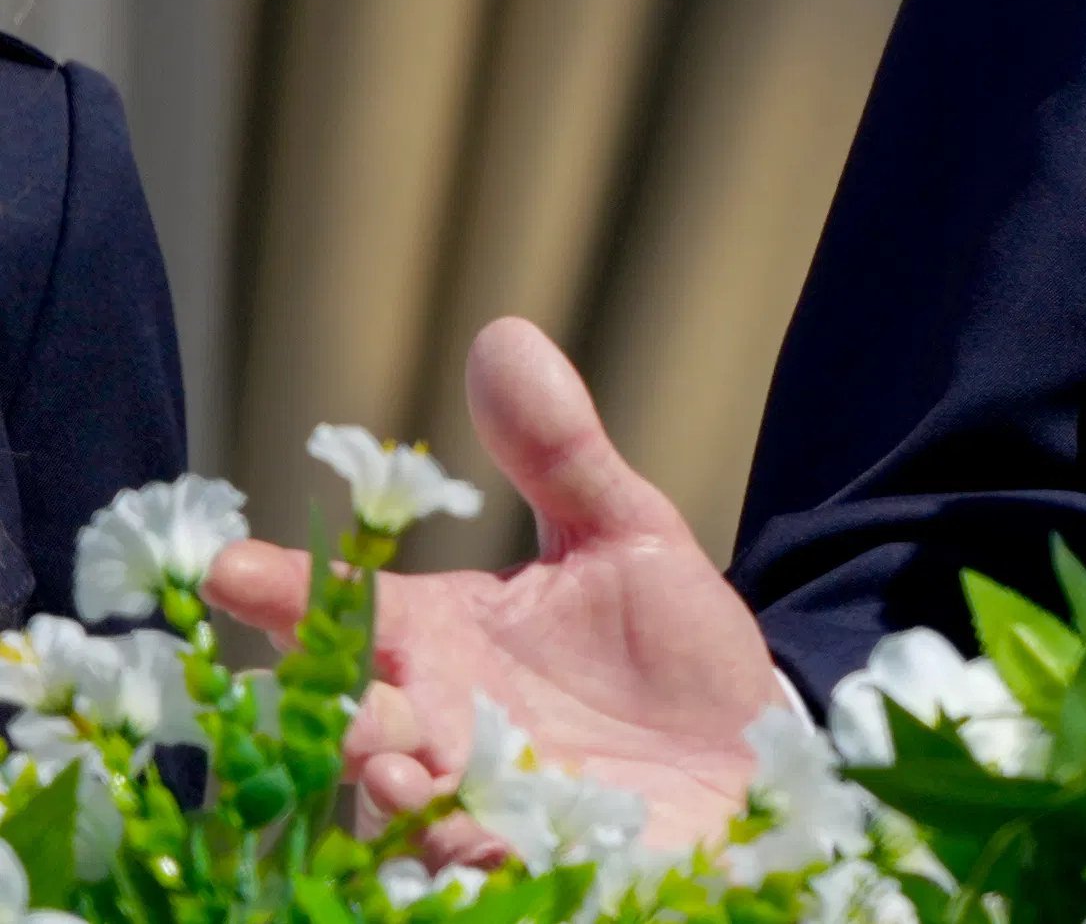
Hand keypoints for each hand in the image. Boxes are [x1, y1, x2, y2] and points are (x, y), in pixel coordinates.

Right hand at [205, 317, 783, 856]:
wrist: (743, 753)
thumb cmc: (668, 647)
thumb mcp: (625, 536)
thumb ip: (559, 452)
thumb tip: (503, 333)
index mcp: (441, 639)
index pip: (345, 610)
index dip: (287, 590)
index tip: (228, 567)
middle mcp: (438, 724)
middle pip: (349, 715)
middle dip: (329, 705)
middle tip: (332, 686)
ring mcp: (474, 800)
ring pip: (397, 801)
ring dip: (390, 785)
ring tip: (393, 765)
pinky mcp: (525, 860)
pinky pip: (472, 865)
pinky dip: (464, 852)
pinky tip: (470, 837)